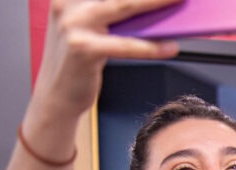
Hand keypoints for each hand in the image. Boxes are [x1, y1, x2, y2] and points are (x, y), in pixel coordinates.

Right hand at [31, 0, 180, 118]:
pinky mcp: (82, 48)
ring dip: (155, 2)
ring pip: (123, 6)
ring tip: (179, 1)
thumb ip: (115, 12)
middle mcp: (67, 2)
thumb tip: (155, 5)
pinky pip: (125, 45)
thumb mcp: (93, 28)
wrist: (56, 94)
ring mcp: (72, 23)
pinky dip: (151, 47)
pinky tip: (170, 47)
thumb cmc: (81, 59)